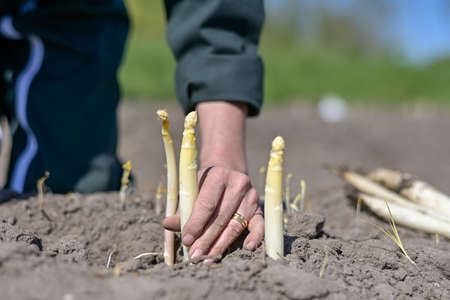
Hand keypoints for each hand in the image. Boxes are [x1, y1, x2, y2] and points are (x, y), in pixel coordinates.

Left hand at [163, 101, 263, 261]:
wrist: (227, 170)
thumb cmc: (205, 184)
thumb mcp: (192, 190)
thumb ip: (182, 208)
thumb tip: (167, 224)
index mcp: (218, 175)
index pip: (207, 204)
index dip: (196, 224)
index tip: (186, 240)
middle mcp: (238, 184)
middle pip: (221, 218)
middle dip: (206, 239)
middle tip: (194, 256)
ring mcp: (250, 196)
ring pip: (236, 225)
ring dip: (221, 244)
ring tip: (208, 259)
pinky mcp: (259, 207)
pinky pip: (259, 225)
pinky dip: (255, 237)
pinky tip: (246, 248)